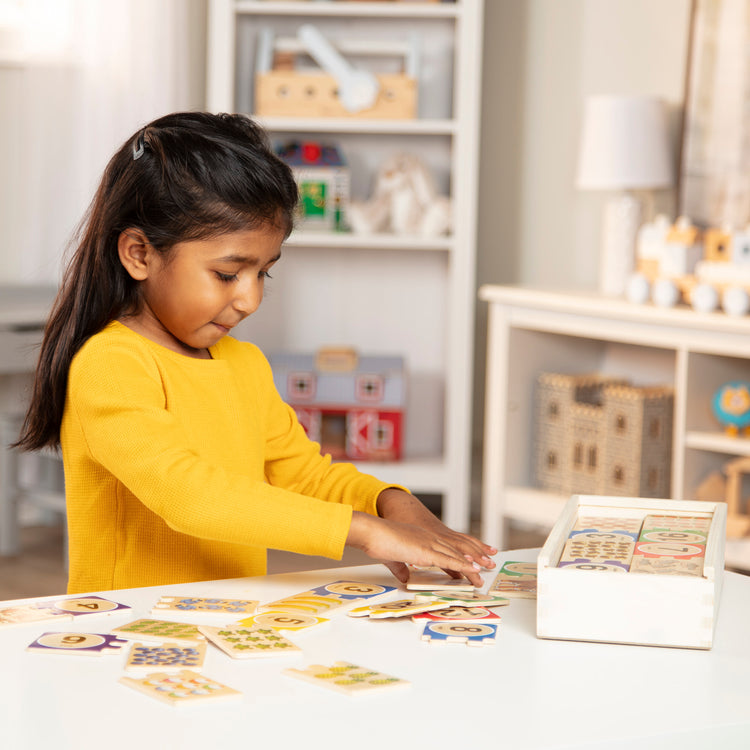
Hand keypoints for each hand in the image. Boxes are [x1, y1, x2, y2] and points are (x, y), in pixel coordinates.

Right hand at [346, 490, 496, 586]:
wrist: (372, 532)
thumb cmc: (378, 542)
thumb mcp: (393, 558)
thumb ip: (401, 567)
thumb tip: (405, 577)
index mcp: (422, 538)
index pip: (446, 548)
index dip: (461, 554)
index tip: (473, 561)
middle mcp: (429, 538)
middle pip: (456, 550)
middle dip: (474, 558)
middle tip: (488, 565)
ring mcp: (429, 543)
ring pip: (456, 556)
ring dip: (472, 565)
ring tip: (486, 572)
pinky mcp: (426, 551)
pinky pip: (449, 560)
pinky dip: (462, 565)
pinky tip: (473, 570)